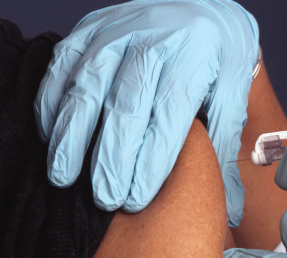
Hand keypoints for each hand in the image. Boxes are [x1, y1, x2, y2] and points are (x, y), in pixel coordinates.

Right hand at [34, 0, 258, 225]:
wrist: (202, 3)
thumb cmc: (219, 57)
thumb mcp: (235, 94)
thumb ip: (225, 147)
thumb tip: (230, 208)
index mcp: (193, 59)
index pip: (168, 116)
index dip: (150, 160)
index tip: (135, 199)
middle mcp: (152, 42)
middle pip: (125, 106)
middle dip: (111, 158)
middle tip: (104, 199)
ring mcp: (116, 32)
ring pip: (87, 87)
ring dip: (72, 135)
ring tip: (64, 176)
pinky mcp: (90, 28)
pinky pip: (62, 65)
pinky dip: (52, 101)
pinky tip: (52, 136)